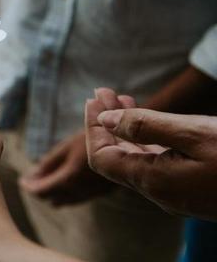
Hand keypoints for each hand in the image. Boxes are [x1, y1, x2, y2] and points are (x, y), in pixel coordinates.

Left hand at [19, 131, 114, 205]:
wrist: (128, 141)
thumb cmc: (94, 138)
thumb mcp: (67, 147)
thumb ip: (49, 163)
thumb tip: (33, 174)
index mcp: (69, 179)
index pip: (41, 191)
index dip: (29, 187)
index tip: (22, 180)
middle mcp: (80, 191)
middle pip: (52, 198)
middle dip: (39, 190)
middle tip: (30, 180)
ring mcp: (92, 193)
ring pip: (65, 201)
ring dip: (53, 193)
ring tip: (44, 181)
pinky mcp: (102, 192)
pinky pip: (78, 199)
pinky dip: (66, 194)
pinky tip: (64, 184)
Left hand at [86, 88, 216, 220]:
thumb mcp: (193, 132)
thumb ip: (144, 126)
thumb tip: (104, 119)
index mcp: (153, 181)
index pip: (102, 157)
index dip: (92, 127)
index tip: (94, 97)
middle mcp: (160, 193)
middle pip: (116, 158)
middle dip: (105, 123)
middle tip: (102, 92)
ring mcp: (177, 194)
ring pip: (137, 161)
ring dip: (124, 129)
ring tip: (120, 99)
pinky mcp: (193, 190)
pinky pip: (157, 165)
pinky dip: (146, 140)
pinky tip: (150, 122)